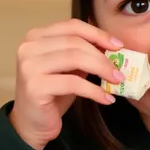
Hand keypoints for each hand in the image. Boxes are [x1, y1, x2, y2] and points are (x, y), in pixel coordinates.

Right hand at [10, 19, 124, 149]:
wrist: (33, 123)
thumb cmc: (53, 93)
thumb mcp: (70, 68)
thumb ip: (84, 53)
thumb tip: (113, 46)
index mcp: (37, 36)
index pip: (73, 26)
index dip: (98, 34)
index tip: (119, 45)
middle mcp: (29, 47)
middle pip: (75, 42)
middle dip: (102, 56)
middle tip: (120, 70)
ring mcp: (29, 66)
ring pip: (75, 59)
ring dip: (102, 70)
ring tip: (117, 81)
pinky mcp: (35, 86)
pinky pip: (73, 83)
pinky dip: (94, 90)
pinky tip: (106, 98)